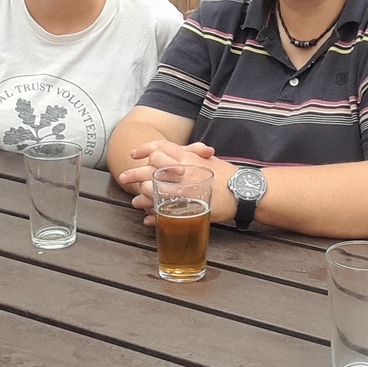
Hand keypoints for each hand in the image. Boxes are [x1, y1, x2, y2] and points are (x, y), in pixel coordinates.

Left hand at [118, 140, 233, 226]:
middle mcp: (184, 170)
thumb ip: (193, 156)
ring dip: (142, 196)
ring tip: (135, 201)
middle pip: (151, 169)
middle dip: (135, 174)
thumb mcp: (209, 161)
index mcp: (188, 157)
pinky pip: (165, 210)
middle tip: (123, 178)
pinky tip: (149, 219)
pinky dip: (154, 215)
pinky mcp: (188, 206)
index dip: (145, 149)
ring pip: (154, 190)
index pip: (161, 147)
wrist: (244, 191)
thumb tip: (180, 156)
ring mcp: (184, 188)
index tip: (134, 154)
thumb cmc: (227, 176)